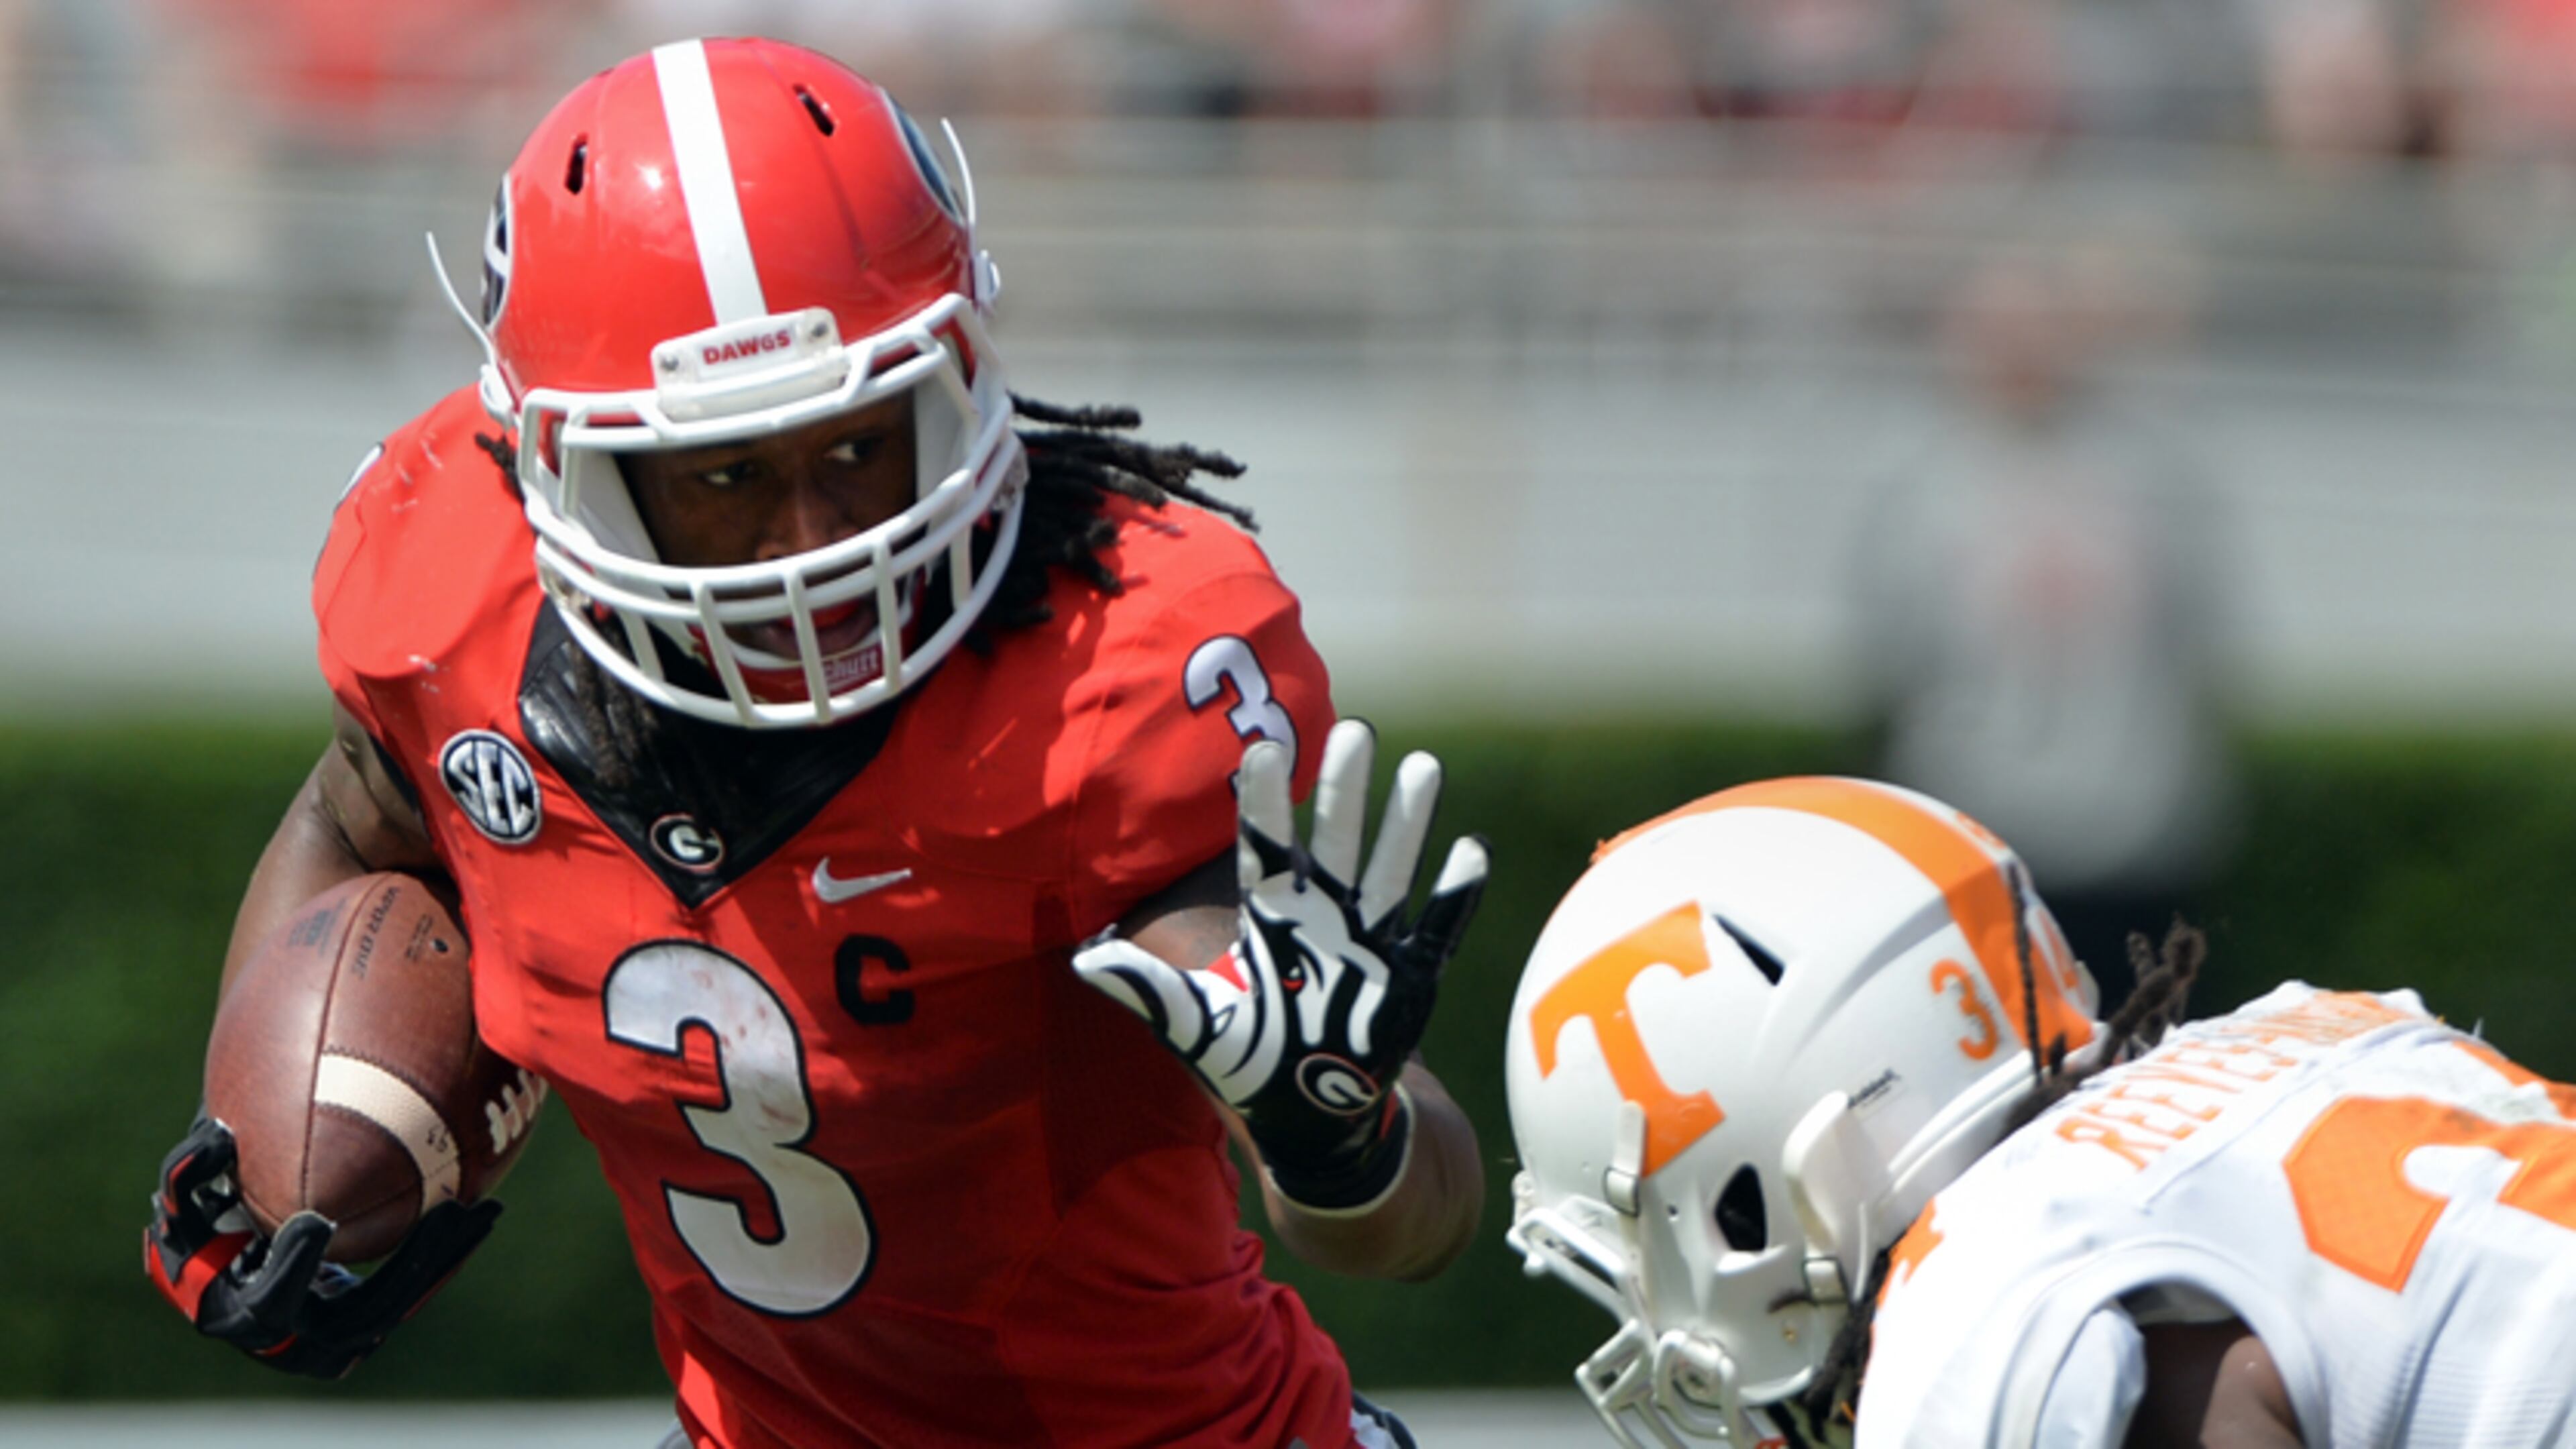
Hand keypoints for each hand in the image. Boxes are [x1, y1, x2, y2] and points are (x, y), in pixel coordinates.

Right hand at [143, 1115, 499, 1378]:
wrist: (228, 1278)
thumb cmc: (203, 1228)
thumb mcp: (185, 1200)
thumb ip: (191, 1170)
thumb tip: (220, 1135)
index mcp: (244, 1312)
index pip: (270, 1303)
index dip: (291, 1266)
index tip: (314, 1222)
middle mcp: (294, 1342)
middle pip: (367, 1313)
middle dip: (416, 1264)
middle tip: (457, 1211)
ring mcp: (333, 1344)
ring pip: (398, 1307)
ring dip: (443, 1259)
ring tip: (489, 1209)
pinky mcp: (362, 1330)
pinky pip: (409, 1296)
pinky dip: (441, 1260)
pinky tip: (481, 1213)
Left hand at [1076, 719, 1487, 1208]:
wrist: (1312, 1111)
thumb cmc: (1250, 1057)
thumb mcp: (1196, 1024)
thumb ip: (1150, 989)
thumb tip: (1085, 957)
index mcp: (1271, 914)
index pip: (1262, 844)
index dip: (1263, 800)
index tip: (1261, 749)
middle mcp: (1323, 913)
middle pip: (1334, 838)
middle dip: (1344, 788)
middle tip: (1355, 729)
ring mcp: (1371, 939)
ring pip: (1390, 868)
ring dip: (1407, 823)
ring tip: (1423, 767)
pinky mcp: (1412, 974)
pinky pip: (1439, 927)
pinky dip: (1456, 894)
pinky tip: (1471, 850)